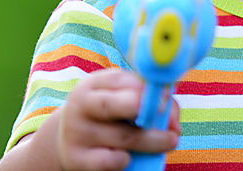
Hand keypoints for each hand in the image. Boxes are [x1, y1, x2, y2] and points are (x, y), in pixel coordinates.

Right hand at [57, 69, 180, 170]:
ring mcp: (77, 133)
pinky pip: (109, 161)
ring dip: (153, 140)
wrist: (68, 141)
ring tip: (171, 141)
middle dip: (146, 110)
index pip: (122, 81)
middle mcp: (81, 105)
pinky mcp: (77, 159)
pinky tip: (129, 157)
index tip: (167, 98)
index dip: (149, 90)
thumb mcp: (118, 99)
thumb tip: (174, 122)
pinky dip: (124, 160)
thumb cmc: (107, 116)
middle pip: (117, 105)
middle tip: (169, 119)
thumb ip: (146, 100)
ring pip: (123, 137)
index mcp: (93, 84)